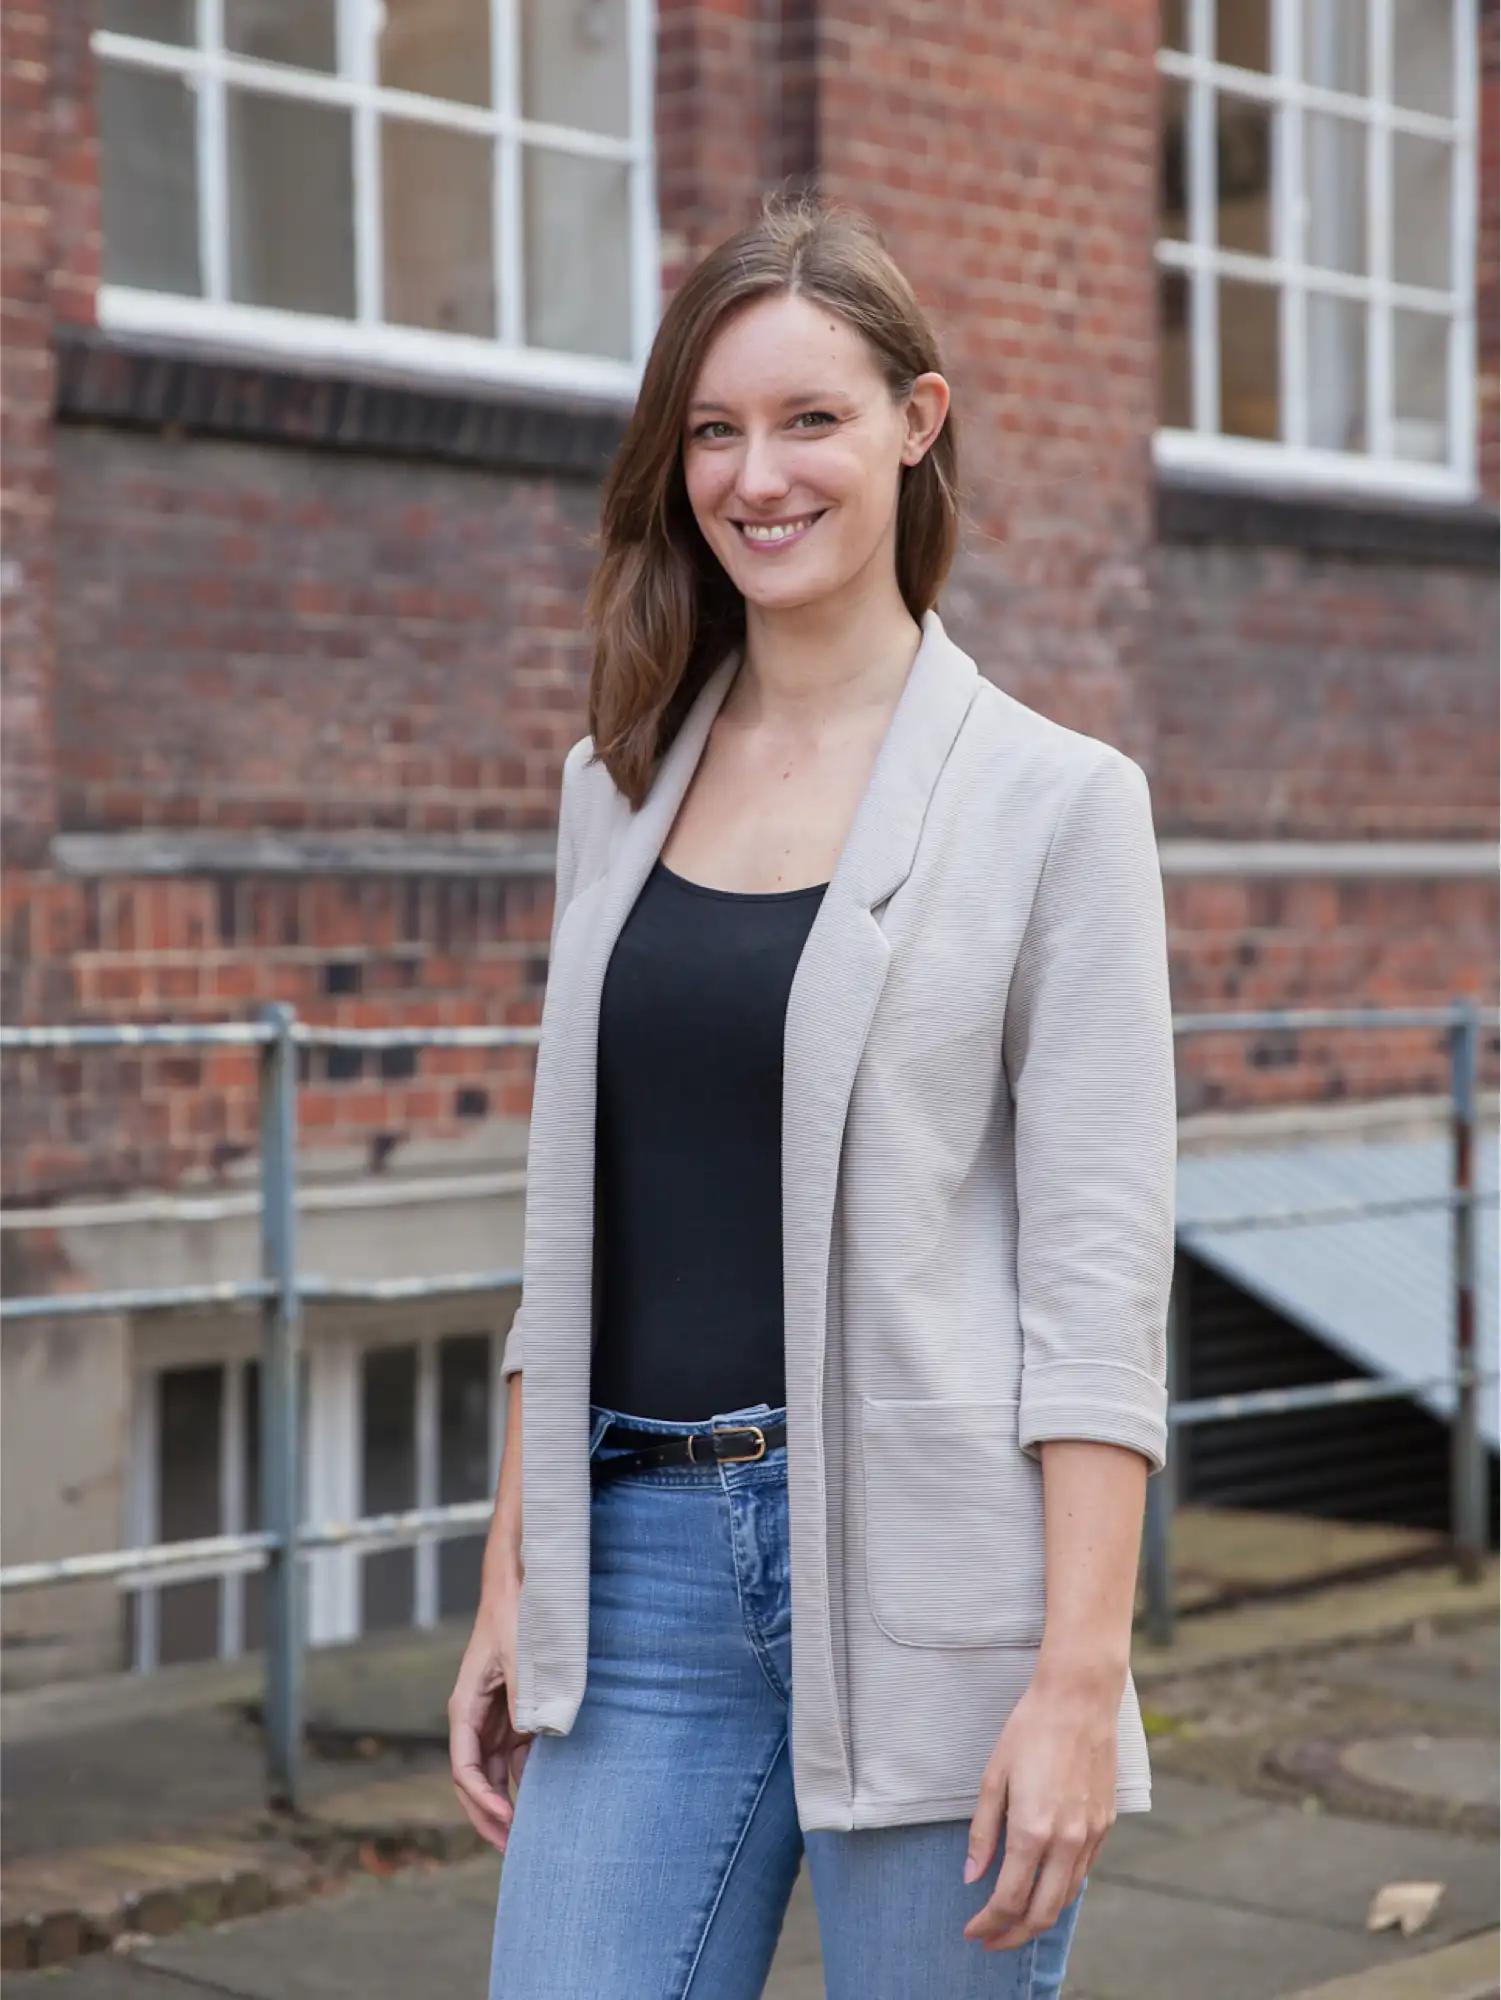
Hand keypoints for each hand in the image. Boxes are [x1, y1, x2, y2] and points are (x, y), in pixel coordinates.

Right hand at [448, 1590, 534, 1854]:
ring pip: (495, 1774)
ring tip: (529, 1838)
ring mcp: (493, 1718)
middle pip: (476, 1781)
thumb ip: (527, 1699)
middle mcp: (474, 1719)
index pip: (465, 1769)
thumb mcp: (521, 1659)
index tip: (507, 1819)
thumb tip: (538, 1737)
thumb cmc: (516, 1618)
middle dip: (490, 1817)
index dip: (482, 1800)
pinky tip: (546, 1798)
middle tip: (514, 1852)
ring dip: (509, 1803)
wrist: (520, 1585)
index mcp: (465, 1709)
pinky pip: (516, 1756)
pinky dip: (527, 1779)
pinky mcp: (513, 1714)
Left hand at [961, 1672, 1117, 1950]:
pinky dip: (1061, 1890)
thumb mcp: (993, 1777)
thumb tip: (972, 1876)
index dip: (988, 1923)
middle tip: (990, 1939)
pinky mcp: (1106, 1825)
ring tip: (1013, 1920)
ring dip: (1038, 1918)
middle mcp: (1067, 1840)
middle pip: (1042, 1914)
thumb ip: (983, 1832)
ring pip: (1066, 1898)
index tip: (971, 1931)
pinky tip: (1043, 1886)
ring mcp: (1091, 1835)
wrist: (1079, 1699)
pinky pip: (1082, 1872)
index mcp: (1033, 1829)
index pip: (1009, 1899)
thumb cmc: (1030, 1730)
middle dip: (1013, 1935)